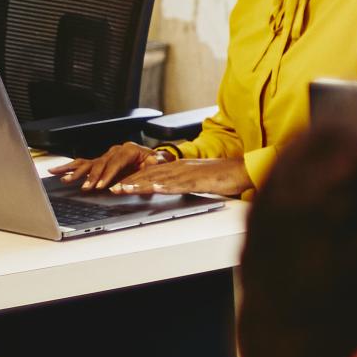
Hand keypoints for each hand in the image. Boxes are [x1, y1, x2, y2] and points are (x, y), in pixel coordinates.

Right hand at [56, 141, 157, 190]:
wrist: (152, 158)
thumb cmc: (154, 161)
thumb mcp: (158, 162)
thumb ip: (155, 164)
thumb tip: (151, 165)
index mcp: (128, 150)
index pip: (116, 162)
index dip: (108, 174)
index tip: (102, 185)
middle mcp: (114, 151)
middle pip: (99, 164)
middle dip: (92, 177)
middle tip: (86, 187)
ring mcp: (105, 156)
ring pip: (88, 163)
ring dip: (75, 172)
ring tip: (64, 178)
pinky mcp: (99, 162)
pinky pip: (82, 164)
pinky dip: (69, 168)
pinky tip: (56, 171)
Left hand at [112, 157, 251, 197]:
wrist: (244, 169)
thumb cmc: (226, 175)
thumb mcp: (200, 178)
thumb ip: (185, 181)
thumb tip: (173, 188)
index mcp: (180, 167)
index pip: (152, 172)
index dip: (134, 178)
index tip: (119, 184)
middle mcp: (181, 168)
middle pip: (150, 174)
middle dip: (130, 180)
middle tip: (111, 187)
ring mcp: (189, 174)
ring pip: (160, 178)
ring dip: (140, 183)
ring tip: (124, 189)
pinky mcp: (199, 181)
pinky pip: (179, 184)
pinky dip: (165, 186)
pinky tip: (154, 188)